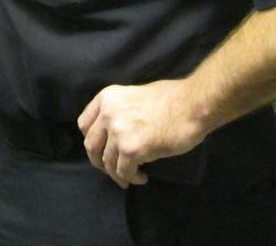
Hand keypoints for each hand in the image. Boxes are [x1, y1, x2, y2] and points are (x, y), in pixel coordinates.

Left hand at [77, 80, 205, 187]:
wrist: (192, 105)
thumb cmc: (171, 99)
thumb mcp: (134, 96)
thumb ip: (120, 111)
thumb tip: (114, 132)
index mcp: (107, 98)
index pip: (84, 124)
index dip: (92, 140)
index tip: (102, 149)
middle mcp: (107, 114)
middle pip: (91, 146)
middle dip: (100, 162)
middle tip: (112, 170)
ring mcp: (118, 131)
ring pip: (107, 162)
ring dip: (117, 174)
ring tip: (129, 178)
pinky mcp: (132, 149)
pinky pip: (123, 171)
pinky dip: (131, 178)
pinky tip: (141, 177)